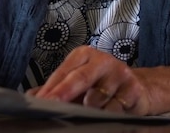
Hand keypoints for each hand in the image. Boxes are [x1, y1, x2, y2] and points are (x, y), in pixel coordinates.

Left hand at [29, 45, 150, 114]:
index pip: (63, 72)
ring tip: (88, 111)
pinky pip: (115, 108)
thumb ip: (56, 88)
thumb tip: (32, 97)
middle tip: (50, 104)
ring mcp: (119, 73)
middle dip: (63, 93)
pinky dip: (107, 114)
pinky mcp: (133, 89)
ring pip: (97, 98)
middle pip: (79, 78)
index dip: (50, 88)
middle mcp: (101, 61)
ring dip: (89, 109)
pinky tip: (106, 113)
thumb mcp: (78, 80)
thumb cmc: (103, 83)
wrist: (138, 88)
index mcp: (84, 55)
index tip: (40, 101)